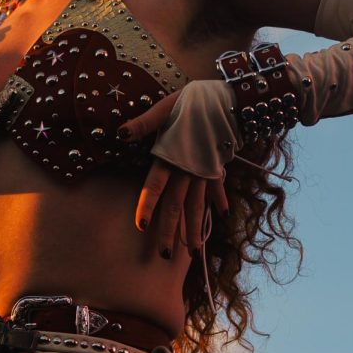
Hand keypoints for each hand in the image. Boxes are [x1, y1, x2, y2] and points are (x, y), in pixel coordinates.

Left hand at [119, 92, 229, 260]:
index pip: (156, 185)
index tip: (142, 227)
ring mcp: (205, 170)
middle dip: (171, 230)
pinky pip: (217, 186)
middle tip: (165, 254)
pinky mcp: (217, 164)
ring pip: (198, 203)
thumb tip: (121, 132)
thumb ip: (145, 122)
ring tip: (193, 251)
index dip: (148, 206)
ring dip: (195, 226)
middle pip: (176, 204)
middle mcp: (188, 169)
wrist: (231, 98)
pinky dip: (219, 200)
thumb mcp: (166, 107)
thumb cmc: (194, 101)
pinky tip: (222, 215)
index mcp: (172, 156)